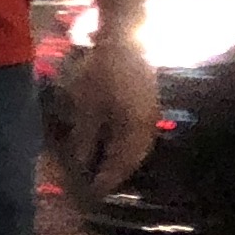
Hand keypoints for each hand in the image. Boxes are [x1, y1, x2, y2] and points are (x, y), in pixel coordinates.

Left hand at [61, 33, 159, 194]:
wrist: (123, 39)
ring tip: (105, 170)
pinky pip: (139, 134)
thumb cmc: (101, 73)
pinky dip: (127, 145)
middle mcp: (148, 126)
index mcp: (135, 130)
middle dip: (116, 174)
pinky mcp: (148, 104)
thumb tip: (82, 165)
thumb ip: (86, 139)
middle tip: (98, 186)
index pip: (121, 165)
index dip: (106, 181)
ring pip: (138, 148)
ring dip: (123, 161)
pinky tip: (114, 146)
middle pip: (133, 159)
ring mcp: (151, 114)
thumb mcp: (87, 108)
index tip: (91, 194)